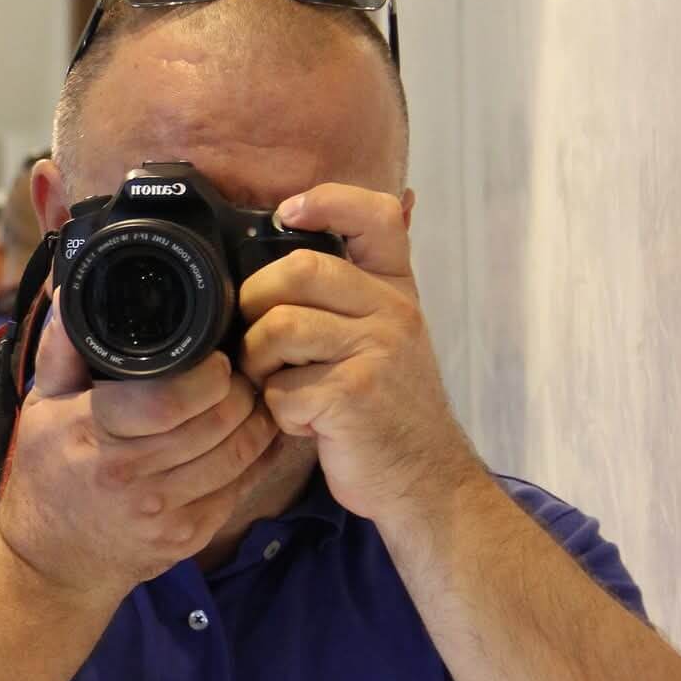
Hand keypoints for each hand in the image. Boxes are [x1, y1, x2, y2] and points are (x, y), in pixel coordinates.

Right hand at [0, 296, 277, 603]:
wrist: (54, 561)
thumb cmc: (47, 474)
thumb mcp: (41, 407)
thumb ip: (60, 350)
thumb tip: (70, 294)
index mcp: (93, 434)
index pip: (169, 400)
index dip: (206, 374)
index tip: (212, 359)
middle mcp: (130, 476)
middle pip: (215, 423)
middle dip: (238, 391)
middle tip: (238, 374)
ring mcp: (164, 512)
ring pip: (238, 454)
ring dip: (255, 420)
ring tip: (248, 399)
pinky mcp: (188, 536)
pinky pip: (240, 487)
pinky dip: (255, 456)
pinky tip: (249, 436)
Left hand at [238, 184, 479, 524]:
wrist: (425, 480)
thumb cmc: (387, 409)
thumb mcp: (385, 337)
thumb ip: (351, 292)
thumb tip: (293, 233)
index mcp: (397, 290)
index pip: (376, 215)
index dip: (328, 200)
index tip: (288, 212)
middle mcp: (393, 312)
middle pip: (298, 269)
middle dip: (255, 303)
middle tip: (257, 339)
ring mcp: (376, 352)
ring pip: (279, 328)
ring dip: (258, 362)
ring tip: (275, 383)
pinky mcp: (353, 396)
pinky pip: (282, 388)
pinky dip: (278, 411)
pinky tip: (302, 421)